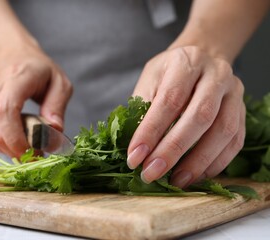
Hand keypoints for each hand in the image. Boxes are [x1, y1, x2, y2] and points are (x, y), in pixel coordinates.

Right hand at [0, 41, 72, 157]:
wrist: (11, 52)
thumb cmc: (39, 69)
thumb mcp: (60, 83)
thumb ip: (58, 107)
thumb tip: (54, 131)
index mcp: (16, 76)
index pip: (5, 111)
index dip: (17, 139)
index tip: (35, 153)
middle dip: (17, 151)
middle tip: (37, 155)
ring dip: (10, 149)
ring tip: (28, 144)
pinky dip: (2, 142)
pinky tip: (15, 135)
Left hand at [127, 46, 244, 187]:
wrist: (201, 58)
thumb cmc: (169, 73)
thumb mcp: (150, 80)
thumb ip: (143, 108)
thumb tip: (137, 149)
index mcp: (186, 62)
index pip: (169, 99)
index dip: (150, 131)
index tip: (134, 157)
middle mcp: (216, 74)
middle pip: (199, 116)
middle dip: (173, 150)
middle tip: (152, 173)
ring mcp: (234, 93)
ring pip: (223, 131)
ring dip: (198, 161)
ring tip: (176, 181)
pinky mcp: (242, 110)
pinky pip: (235, 140)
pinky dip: (216, 162)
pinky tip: (196, 175)